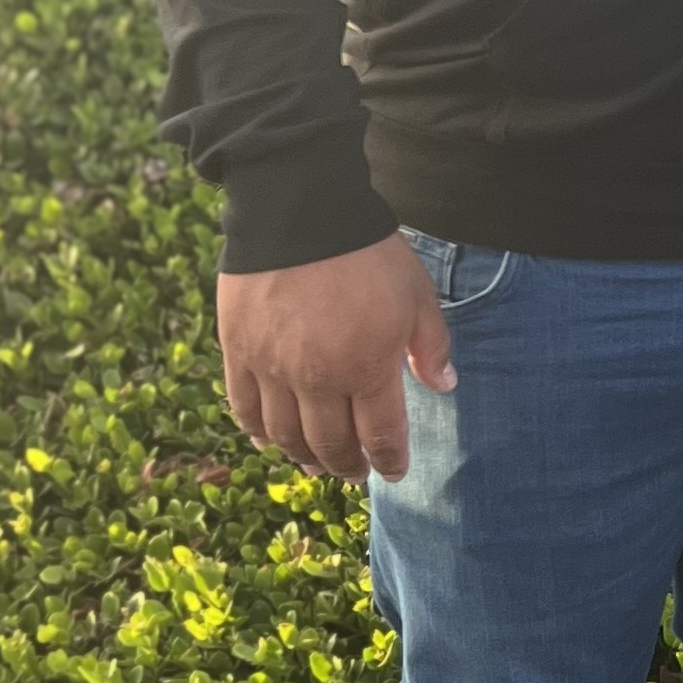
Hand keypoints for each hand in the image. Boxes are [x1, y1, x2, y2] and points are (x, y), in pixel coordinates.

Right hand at [215, 230, 454, 483]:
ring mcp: (272, 368)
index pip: (380, 435)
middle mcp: (317, 378)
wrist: (300, 210)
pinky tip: (269, 439)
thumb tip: (444, 386)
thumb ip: (430, 345)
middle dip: (348, 466)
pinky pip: (244, 408)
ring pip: (285, 436)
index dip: (389, 460)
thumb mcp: (416, 294)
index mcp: (367, 366)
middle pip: (330, 445)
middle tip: (357, 471)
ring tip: (318, 460)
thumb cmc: (368, 252)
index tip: (395, 472)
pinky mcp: (238, 351)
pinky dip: (257, 432)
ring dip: (304, 456)